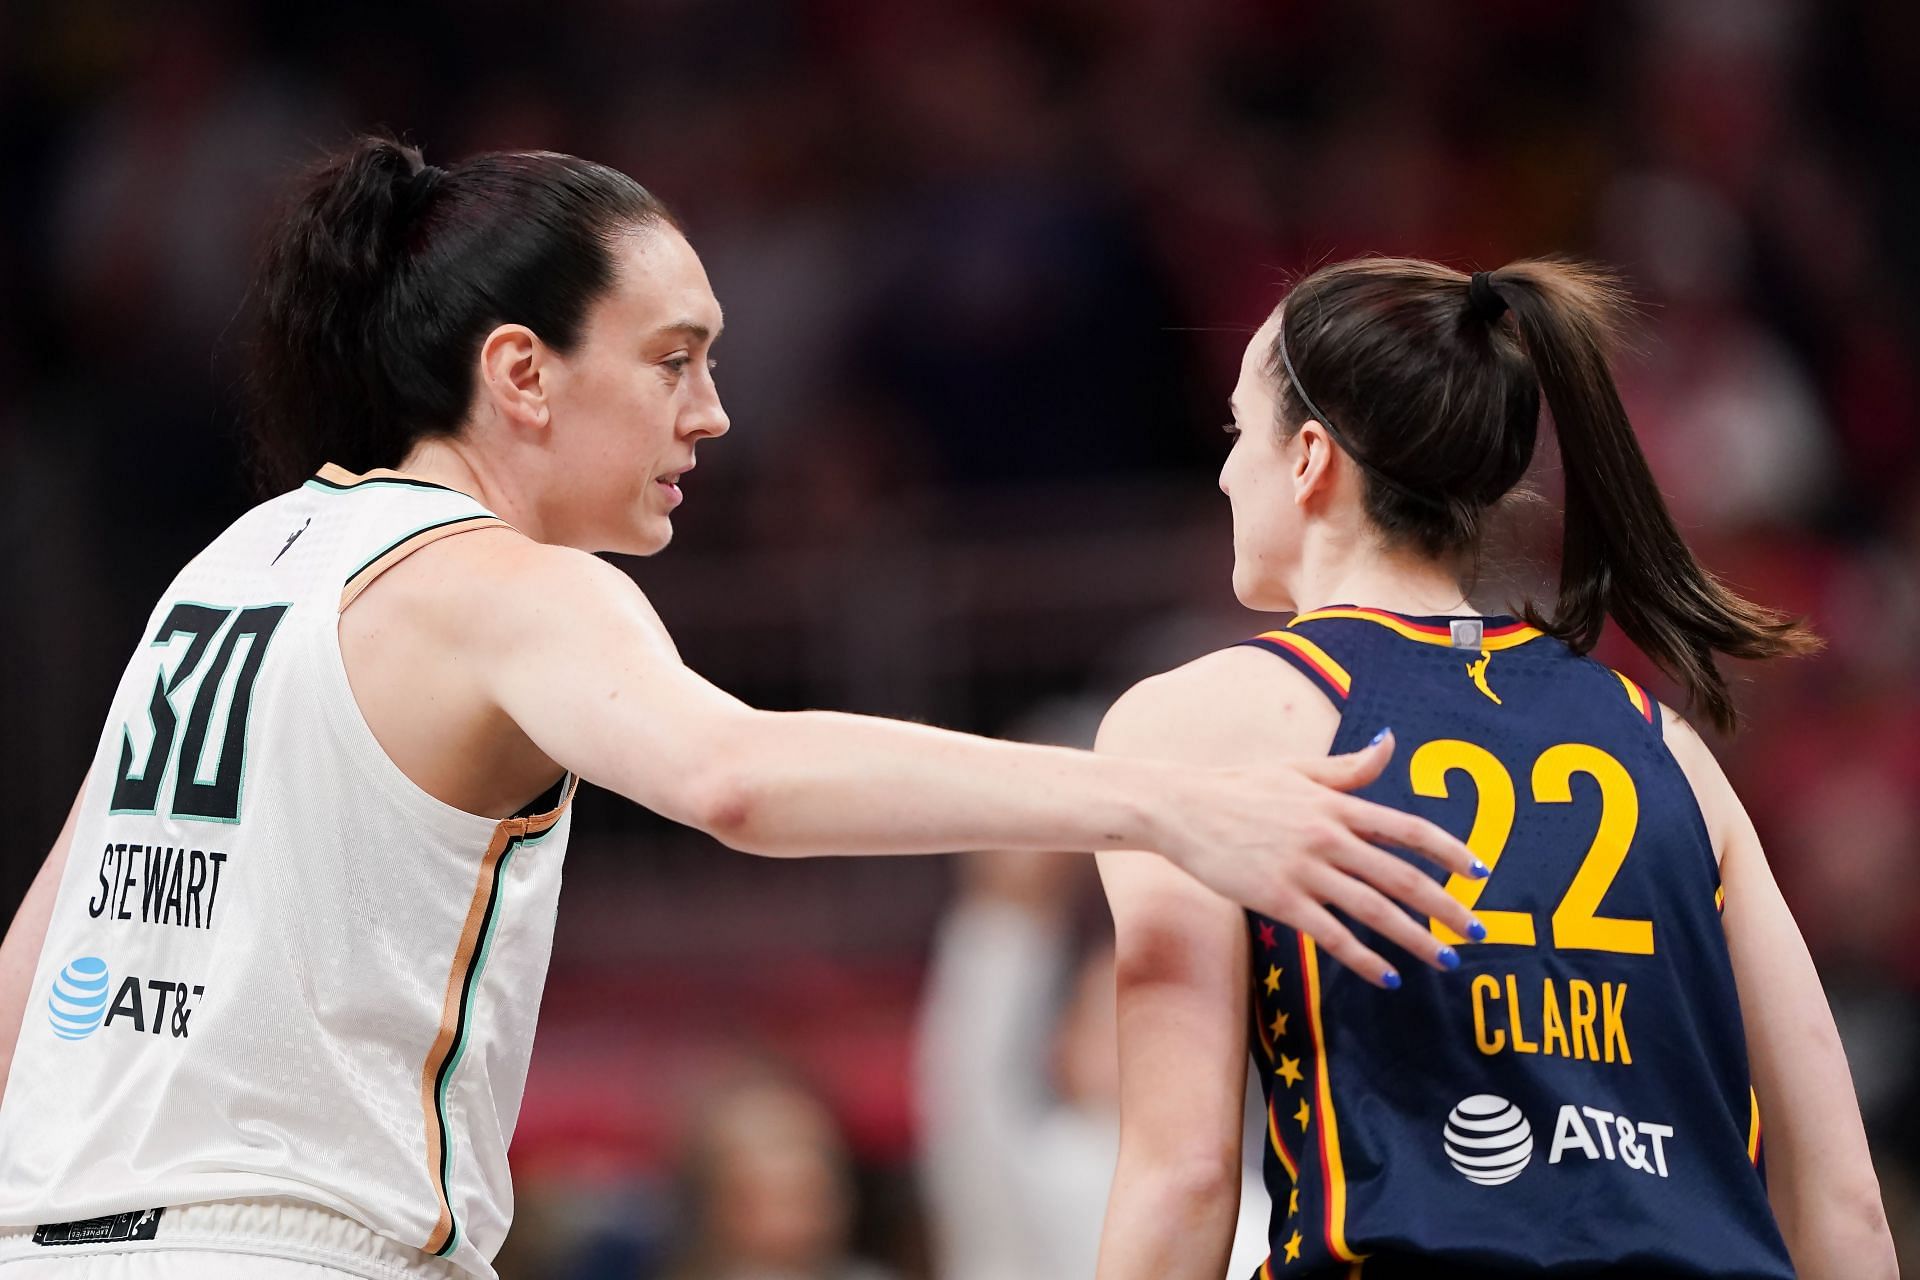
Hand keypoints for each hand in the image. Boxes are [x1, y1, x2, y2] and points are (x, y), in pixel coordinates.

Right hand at [1147, 730, 1486, 987]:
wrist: (1180, 808)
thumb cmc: (1237, 787)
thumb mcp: (1297, 770)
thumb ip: (1348, 767)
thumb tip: (1390, 741)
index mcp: (1336, 804)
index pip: (1407, 828)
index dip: (1449, 850)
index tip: (1480, 871)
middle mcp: (1327, 836)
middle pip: (1401, 875)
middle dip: (1446, 906)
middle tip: (1477, 931)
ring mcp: (1304, 869)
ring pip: (1374, 909)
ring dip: (1415, 938)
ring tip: (1445, 960)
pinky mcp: (1279, 898)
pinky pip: (1332, 934)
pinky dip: (1364, 958)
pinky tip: (1388, 976)